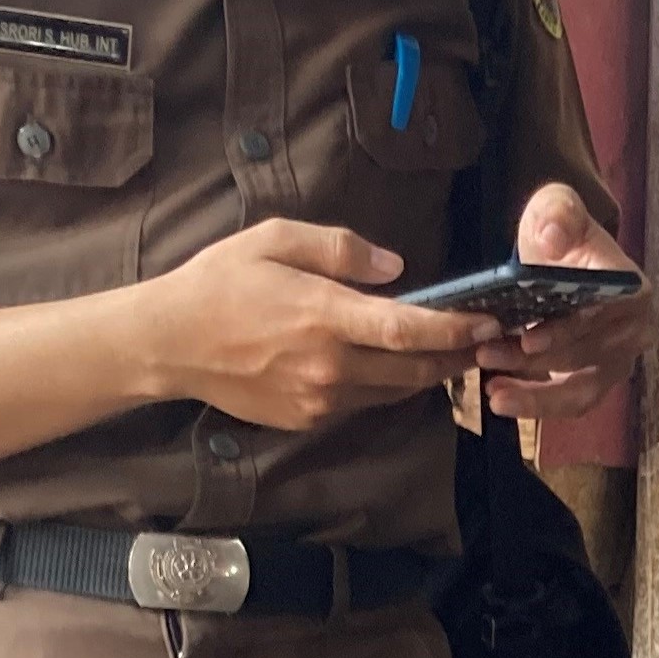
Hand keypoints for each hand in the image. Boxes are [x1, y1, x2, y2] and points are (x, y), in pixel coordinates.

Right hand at [147, 221, 501, 431]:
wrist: (168, 342)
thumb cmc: (221, 282)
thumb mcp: (276, 239)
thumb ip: (341, 250)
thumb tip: (395, 268)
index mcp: (325, 316)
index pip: (409, 330)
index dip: (456, 329)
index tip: (490, 320)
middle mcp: (329, 365)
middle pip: (414, 370)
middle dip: (457, 356)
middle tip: (490, 341)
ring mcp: (318, 399)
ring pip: (394, 392)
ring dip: (429, 375)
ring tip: (457, 354)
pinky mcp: (307, 418)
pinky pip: (363, 403)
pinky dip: (389, 387)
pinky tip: (399, 368)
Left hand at [476, 183, 655, 421]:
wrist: (557, 260)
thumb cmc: (560, 234)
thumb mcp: (555, 209)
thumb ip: (557, 212)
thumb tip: (554, 237)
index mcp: (632, 291)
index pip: (603, 316)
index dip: (568, 331)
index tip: (528, 340)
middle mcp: (633, 332)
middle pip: (588, 356)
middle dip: (536, 362)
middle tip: (486, 356)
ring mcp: (616, 361)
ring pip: (581, 390)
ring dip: (536, 396)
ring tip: (493, 394)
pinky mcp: (594, 381)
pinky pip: (571, 404)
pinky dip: (538, 407)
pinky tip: (502, 401)